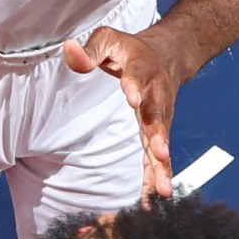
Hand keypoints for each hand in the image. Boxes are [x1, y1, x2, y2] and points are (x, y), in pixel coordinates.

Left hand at [61, 23, 182, 197]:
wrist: (168, 55)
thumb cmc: (131, 49)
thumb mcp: (109, 39)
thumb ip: (90, 50)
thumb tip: (69, 51)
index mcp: (142, 70)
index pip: (138, 78)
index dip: (135, 87)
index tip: (134, 98)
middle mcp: (156, 96)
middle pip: (157, 117)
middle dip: (159, 136)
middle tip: (161, 152)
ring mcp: (160, 118)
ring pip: (161, 144)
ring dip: (162, 166)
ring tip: (163, 189)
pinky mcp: (158, 133)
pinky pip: (157, 157)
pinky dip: (157, 176)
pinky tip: (155, 198)